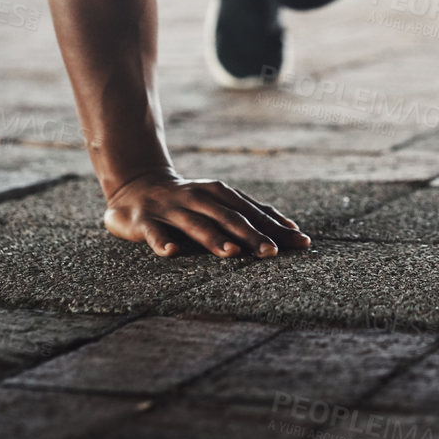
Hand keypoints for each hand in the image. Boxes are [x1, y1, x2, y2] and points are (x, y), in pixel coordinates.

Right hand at [103, 171, 311, 257]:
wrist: (136, 185)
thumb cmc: (188, 201)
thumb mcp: (220, 202)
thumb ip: (252, 214)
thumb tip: (292, 228)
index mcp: (221, 194)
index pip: (254, 213)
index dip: (277, 228)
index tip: (301, 242)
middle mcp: (200, 199)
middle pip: (230, 219)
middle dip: (253, 235)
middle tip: (272, 253)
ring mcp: (172, 209)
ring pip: (196, 225)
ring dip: (214, 239)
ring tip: (232, 253)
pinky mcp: (145, 220)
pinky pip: (154, 232)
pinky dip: (162, 242)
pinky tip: (171, 252)